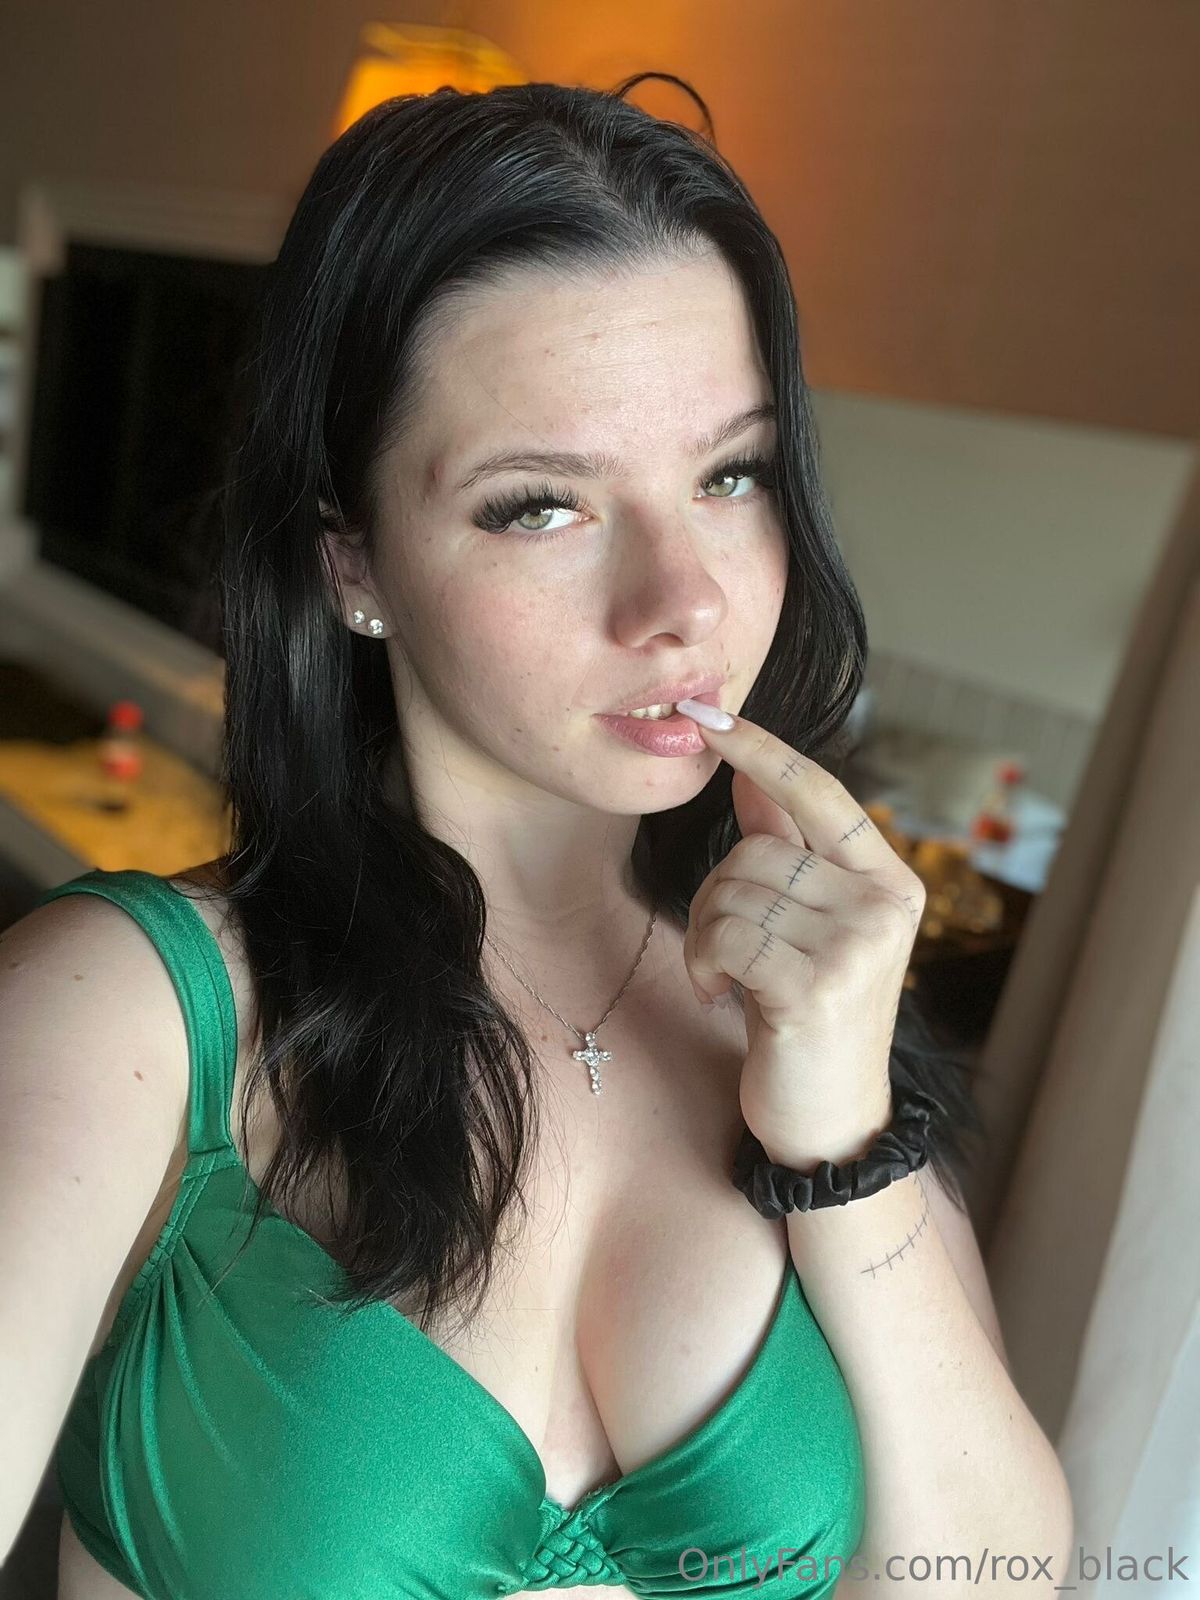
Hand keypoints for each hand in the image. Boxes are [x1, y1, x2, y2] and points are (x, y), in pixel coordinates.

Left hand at [680, 705, 925, 1163]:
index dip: (761, 750)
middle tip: (719, 948)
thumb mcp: (807, 927)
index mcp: (891, 882)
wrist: (829, 1124)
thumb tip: (746, 769)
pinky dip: (702, 962)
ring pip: (734, 889)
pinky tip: (716, 996)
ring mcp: (858, 945)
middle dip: (714, 893)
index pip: (819, 792)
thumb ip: (787, 849)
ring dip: (704, 934)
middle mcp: (885, 906)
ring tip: (722, 977)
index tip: (711, 718)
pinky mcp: (819, 985)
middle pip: (757, 848)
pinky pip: (725, 935)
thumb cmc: (810, 1018)